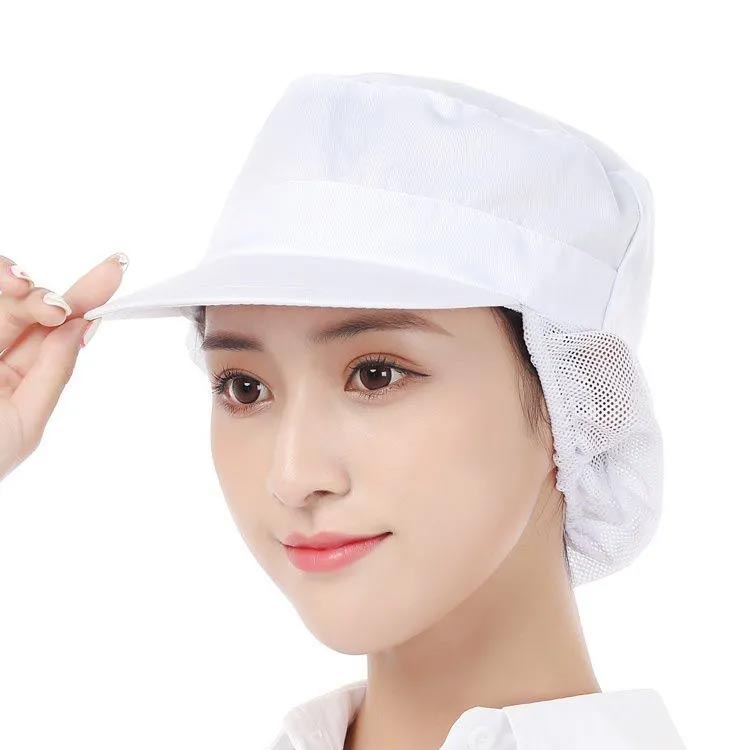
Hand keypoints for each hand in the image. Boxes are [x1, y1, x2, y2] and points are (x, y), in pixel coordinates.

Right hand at [0, 252, 127, 481]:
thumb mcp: (25, 423)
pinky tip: (8, 278)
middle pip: (24, 307)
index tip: (116, 266)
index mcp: (19, 377)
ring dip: (11, 285)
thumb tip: (82, 327)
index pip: (57, 331)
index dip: (86, 297)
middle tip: (54, 305)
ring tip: (20, 284)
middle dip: (42, 296)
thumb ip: (52, 372)